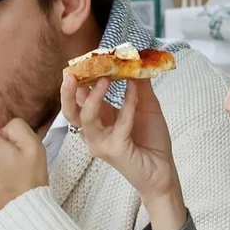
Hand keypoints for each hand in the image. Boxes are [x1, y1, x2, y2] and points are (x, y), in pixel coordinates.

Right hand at [61, 74, 186, 229]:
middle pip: (70, 111)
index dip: (79, 80)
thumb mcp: (145, 106)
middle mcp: (93, 132)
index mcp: (97, 120)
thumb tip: (137, 61)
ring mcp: (101, 143)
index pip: (79, 99)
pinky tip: (135, 89)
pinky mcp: (114, 150)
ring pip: (86, 118)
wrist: (163, 169)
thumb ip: (139, 86)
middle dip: (67, 92)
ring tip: (105, 78)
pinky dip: (127, 104)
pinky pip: (119, 123)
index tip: (86, 60)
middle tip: (72, 73)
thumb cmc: (150, 140)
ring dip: (94, 96)